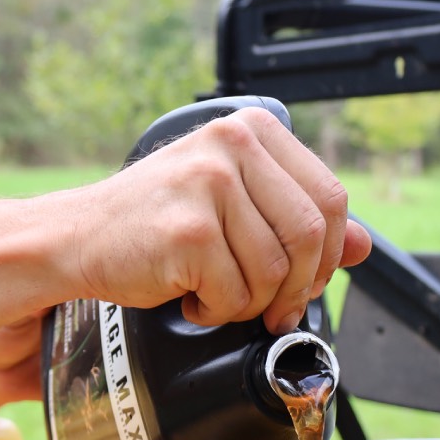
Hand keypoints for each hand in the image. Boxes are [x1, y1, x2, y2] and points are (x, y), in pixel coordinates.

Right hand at [67, 107, 370, 331]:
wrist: (76, 237)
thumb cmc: (152, 222)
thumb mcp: (231, 205)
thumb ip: (294, 218)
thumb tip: (363, 247)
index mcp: (251, 128)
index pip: (330, 196)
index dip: (327, 253)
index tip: (303, 279)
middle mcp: (232, 145)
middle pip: (311, 235)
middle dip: (295, 286)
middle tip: (268, 306)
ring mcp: (210, 186)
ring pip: (275, 272)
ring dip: (249, 303)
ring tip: (213, 293)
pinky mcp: (189, 231)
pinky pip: (235, 294)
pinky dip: (215, 312)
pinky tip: (188, 296)